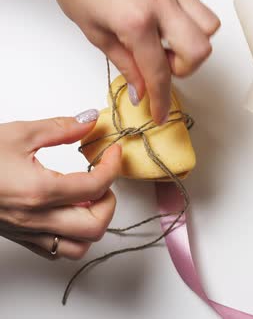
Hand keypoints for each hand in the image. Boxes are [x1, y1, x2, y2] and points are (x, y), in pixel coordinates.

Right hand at [0, 110, 121, 259]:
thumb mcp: (18, 133)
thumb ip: (60, 128)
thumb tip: (89, 121)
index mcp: (39, 191)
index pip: (97, 186)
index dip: (113, 167)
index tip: (113, 153)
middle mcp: (36, 219)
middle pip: (96, 227)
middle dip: (109, 201)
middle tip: (102, 179)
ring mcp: (27, 233)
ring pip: (79, 247)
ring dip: (93, 224)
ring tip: (87, 198)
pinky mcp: (19, 239)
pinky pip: (56, 251)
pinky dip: (73, 236)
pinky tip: (68, 212)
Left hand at [48, 0, 219, 123]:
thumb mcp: (95, 31)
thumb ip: (126, 63)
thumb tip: (141, 89)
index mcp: (136, 19)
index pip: (159, 73)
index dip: (161, 99)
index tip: (161, 111)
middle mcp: (161, 1)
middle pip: (199, 50)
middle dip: (184, 66)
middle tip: (163, 64)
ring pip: (209, 26)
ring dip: (193, 41)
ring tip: (168, 40)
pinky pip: (198, 5)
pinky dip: (188, 19)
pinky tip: (166, 20)